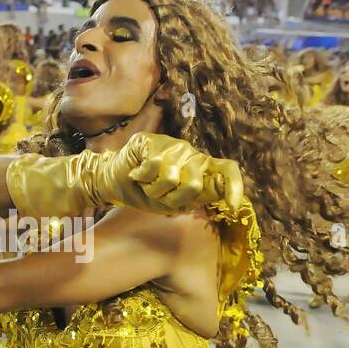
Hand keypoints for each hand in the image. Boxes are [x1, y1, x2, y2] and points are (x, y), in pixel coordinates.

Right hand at [112, 132, 244, 213]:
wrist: (114, 183)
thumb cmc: (145, 193)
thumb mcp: (173, 203)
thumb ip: (197, 197)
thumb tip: (220, 191)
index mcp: (200, 169)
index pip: (226, 170)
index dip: (234, 187)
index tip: (233, 207)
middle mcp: (190, 154)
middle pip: (195, 184)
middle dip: (173, 199)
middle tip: (159, 195)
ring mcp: (172, 145)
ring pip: (171, 177)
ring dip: (154, 189)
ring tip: (146, 184)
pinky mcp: (151, 141)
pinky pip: (154, 166)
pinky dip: (142, 177)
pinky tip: (137, 173)